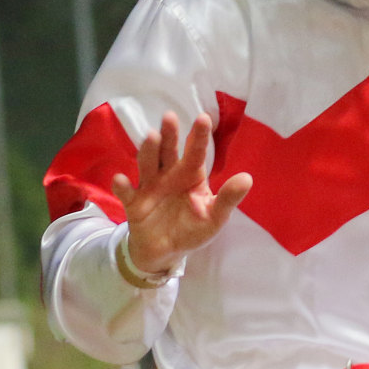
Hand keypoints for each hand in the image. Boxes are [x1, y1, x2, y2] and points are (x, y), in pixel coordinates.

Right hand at [113, 111, 252, 275]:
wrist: (166, 251)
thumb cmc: (192, 229)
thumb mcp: (214, 217)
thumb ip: (228, 199)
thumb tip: (248, 178)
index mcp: (191, 175)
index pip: (196, 153)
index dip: (199, 137)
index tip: (203, 118)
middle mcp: (169, 175)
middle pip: (168, 151)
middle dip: (169, 135)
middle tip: (170, 117)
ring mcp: (150, 186)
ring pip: (148, 164)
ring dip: (149, 151)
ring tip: (152, 137)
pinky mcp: (134, 203)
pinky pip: (127, 193)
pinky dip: (122, 186)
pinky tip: (121, 179)